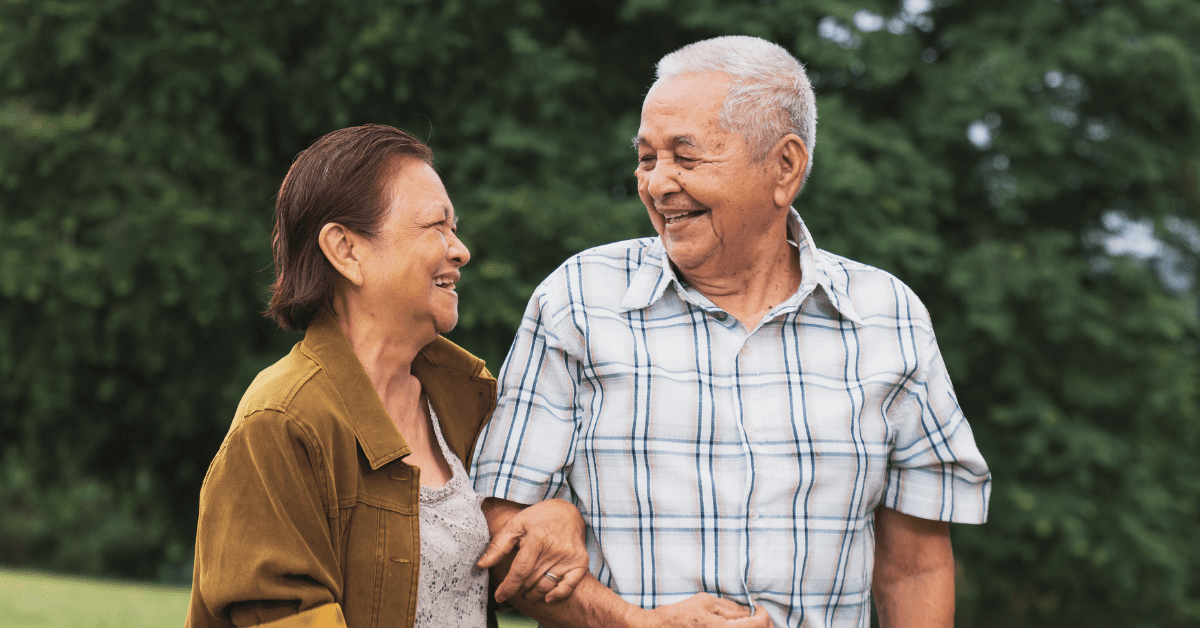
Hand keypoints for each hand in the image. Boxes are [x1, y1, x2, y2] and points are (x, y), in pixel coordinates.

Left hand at [477, 498, 588, 603]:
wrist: (568, 512)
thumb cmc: (538, 518)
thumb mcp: (515, 525)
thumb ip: (498, 545)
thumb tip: (481, 565)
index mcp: (538, 537)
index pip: (520, 571)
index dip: (508, 586)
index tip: (500, 596)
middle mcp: (556, 548)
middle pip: (532, 580)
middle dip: (519, 588)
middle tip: (514, 586)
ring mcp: (570, 556)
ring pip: (546, 585)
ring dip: (533, 593)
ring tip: (526, 591)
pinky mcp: (581, 561)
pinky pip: (568, 586)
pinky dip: (557, 595)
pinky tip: (547, 597)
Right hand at [632, 593, 774, 627]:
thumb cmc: (681, 614)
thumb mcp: (706, 602)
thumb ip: (730, 607)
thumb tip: (749, 611)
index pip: (757, 625)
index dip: (763, 615)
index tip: (760, 608)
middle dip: (762, 624)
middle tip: (758, 615)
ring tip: (747, 621)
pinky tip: (736, 627)